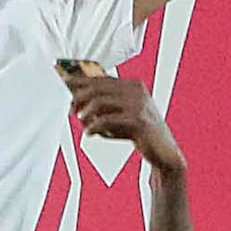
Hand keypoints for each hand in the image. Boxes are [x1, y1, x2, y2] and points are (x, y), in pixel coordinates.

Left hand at [59, 59, 179, 173]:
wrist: (164, 151)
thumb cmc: (140, 133)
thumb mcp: (122, 115)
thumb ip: (105, 106)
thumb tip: (77, 100)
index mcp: (134, 86)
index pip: (103, 79)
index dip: (82, 80)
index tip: (66, 82)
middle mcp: (137, 91)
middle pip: (98, 87)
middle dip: (80, 96)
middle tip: (72, 108)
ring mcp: (138, 105)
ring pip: (100, 101)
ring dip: (86, 112)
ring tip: (81, 120)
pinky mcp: (138, 121)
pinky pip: (107, 120)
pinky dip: (94, 126)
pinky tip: (90, 132)